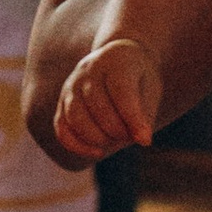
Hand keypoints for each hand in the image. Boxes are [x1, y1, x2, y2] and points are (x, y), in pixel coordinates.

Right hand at [55, 36, 159, 158]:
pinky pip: (61, 127)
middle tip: (129, 136)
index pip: (121, 91)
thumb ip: (144, 114)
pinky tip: (97, 152)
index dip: (133, 119)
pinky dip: (77, 145)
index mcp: (116, 58)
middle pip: (96, 105)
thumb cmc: (140, 80)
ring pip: (75, 117)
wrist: (120, 62)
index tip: (145, 140)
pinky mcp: (62, 102)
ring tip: (115, 141)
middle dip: (116, 129)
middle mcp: (88, 68)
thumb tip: (141, 140)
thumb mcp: (150, 91)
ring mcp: (71, 84)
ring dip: (97, 138)